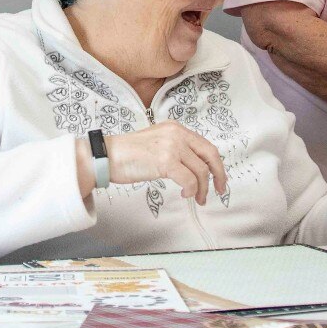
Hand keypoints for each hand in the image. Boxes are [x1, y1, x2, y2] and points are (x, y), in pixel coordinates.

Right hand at [105, 122, 227, 204]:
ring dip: (202, 188)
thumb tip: (194, 169)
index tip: (218, 178)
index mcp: (177, 128)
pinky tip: (184, 194)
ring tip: (197, 198)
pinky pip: (188, 180)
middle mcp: (177, 134)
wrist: (107, 156)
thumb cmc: (128, 154)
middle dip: (218, 175)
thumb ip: (177, 150)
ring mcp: (172, 146)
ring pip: (200, 171)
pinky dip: (190, 190)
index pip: (206, 146)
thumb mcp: (158, 143)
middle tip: (219, 190)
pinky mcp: (165, 161)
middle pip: (210, 155)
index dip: (216, 164)